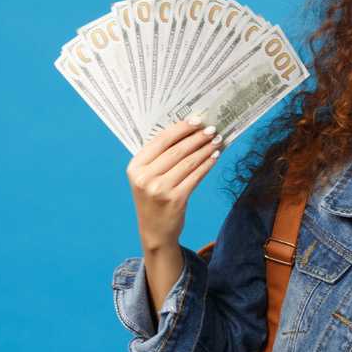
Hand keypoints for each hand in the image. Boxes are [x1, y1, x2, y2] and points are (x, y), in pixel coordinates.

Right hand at [127, 117, 223, 250]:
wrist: (155, 231)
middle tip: (212, 129)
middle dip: (197, 137)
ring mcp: (160, 189)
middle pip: (177, 150)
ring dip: (205, 149)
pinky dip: (207, 165)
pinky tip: (214, 157)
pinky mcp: (176, 199)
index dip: (181, 128)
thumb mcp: (147, 177)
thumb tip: (188, 132)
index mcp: (135, 167)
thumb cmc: (153, 199)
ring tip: (217, 141)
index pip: (160, 141)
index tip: (196, 120)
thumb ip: (159, 157)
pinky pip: (196, 176)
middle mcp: (145, 178)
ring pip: (189, 162)